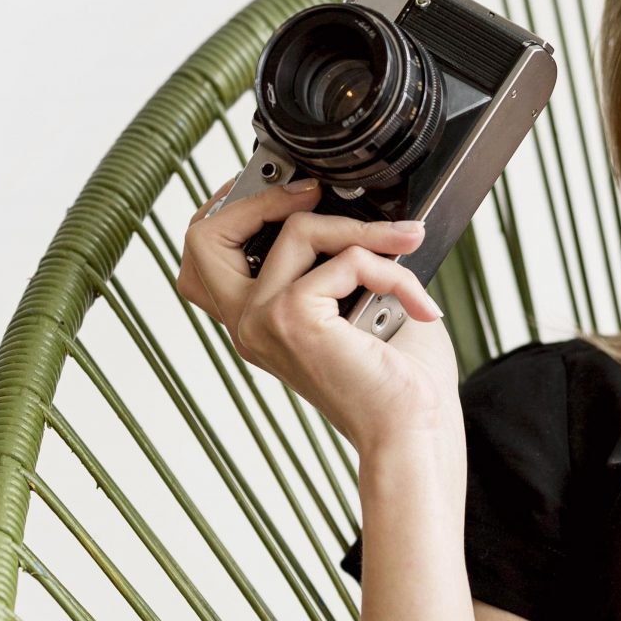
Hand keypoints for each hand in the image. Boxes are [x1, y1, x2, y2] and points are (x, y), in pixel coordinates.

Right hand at [172, 177, 458, 454]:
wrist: (414, 431)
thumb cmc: (398, 380)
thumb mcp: (359, 302)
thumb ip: (335, 256)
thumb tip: (346, 204)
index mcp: (256, 323)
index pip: (204, 256)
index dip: (233, 209)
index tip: (288, 189)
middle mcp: (247, 325)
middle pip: (204, 236)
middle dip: (260, 196)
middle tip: (316, 192)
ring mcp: (262, 321)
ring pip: (298, 229)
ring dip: (366, 231)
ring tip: (406, 245)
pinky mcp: (291, 317)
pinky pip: (346, 259)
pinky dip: (391, 270)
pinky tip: (416, 303)